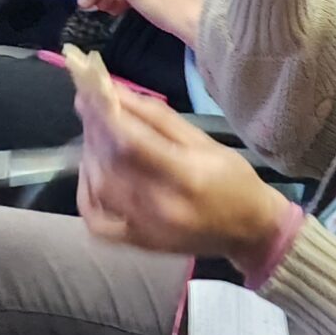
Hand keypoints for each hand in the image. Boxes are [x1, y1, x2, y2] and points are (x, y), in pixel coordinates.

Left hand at [71, 72, 293, 267]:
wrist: (249, 231)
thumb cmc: (233, 180)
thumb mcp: (203, 141)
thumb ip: (157, 117)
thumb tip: (115, 93)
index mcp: (185, 176)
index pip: (130, 142)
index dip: (104, 113)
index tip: (89, 90)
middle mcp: (161, 207)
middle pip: (110, 163)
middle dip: (94, 129)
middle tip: (90, 106)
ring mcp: (146, 230)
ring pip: (99, 187)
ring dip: (90, 155)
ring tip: (96, 135)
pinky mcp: (137, 243)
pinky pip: (96, 220)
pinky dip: (86, 193)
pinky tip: (93, 172)